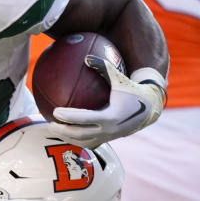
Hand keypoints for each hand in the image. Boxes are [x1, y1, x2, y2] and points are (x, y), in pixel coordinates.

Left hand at [49, 59, 165, 147]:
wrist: (149, 109)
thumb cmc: (132, 90)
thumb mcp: (120, 78)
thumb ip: (104, 67)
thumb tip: (86, 57)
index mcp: (111, 116)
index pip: (85, 119)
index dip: (69, 117)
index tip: (55, 111)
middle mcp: (109, 130)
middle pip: (81, 134)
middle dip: (63, 131)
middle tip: (49, 123)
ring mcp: (109, 137)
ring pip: (83, 142)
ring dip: (67, 138)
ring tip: (52, 130)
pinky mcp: (108, 140)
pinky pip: (89, 143)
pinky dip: (75, 140)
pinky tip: (64, 133)